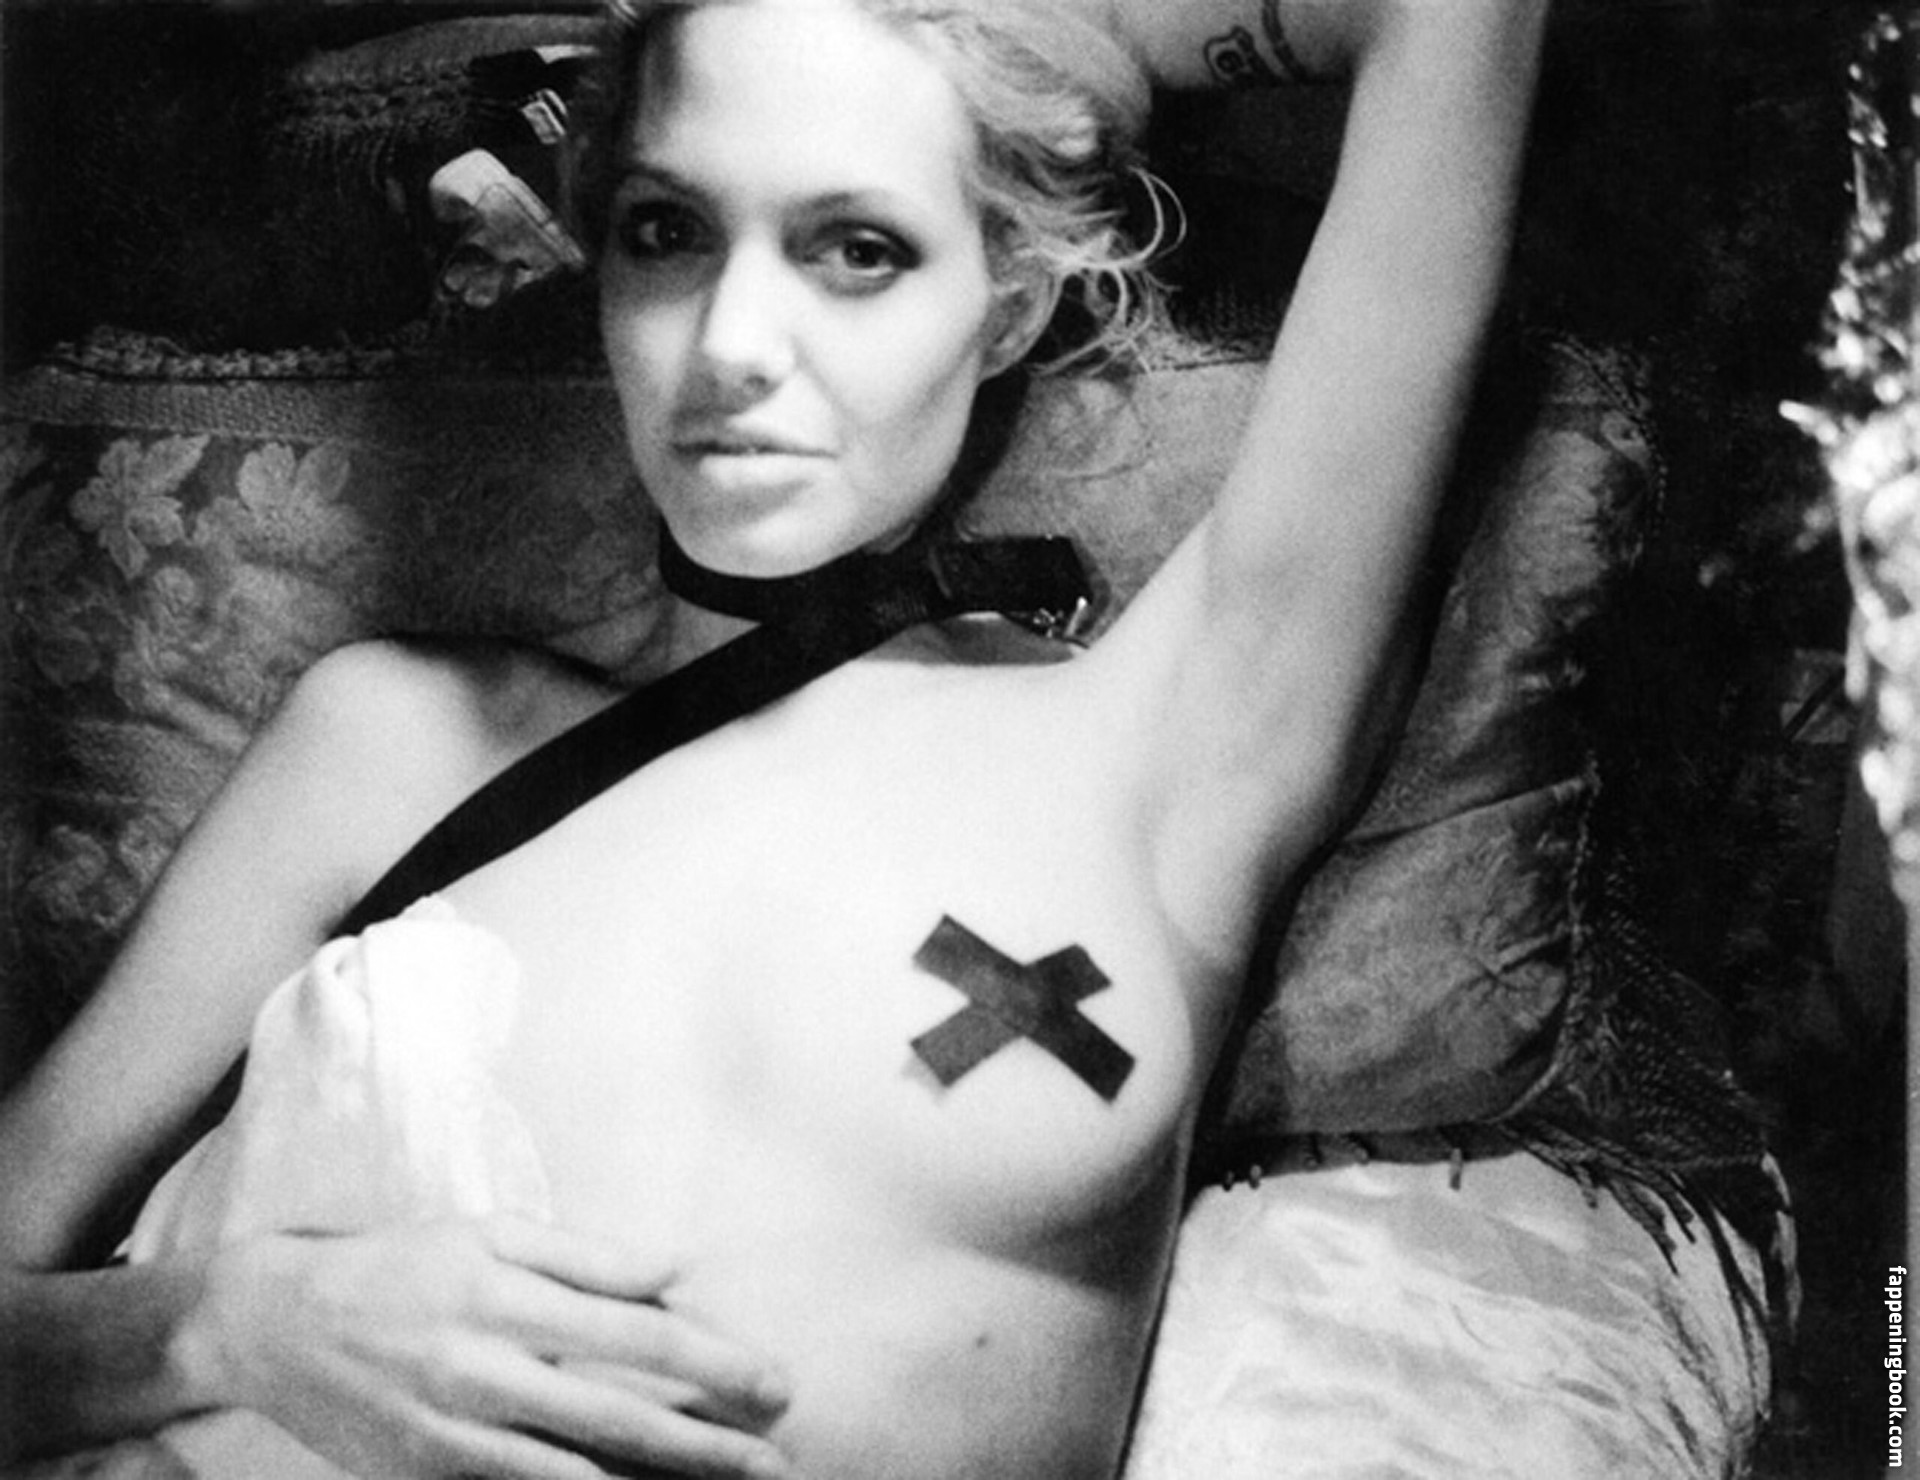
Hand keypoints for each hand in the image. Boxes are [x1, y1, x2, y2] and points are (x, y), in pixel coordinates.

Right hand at [178, 1215, 794, 1479]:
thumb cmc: (401, 1264)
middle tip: (775, 1462)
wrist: (274, 1324)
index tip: (772, 1381)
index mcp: (510, 1299)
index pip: (636, 1337)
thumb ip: (587, 1256)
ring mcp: (456, 1436)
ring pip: (576, 1475)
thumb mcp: (491, 1235)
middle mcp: (486, 1373)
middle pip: (619, 1418)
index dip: (713, 1362)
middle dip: (707, 1446)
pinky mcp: (431, 1477)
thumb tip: (677, 1268)